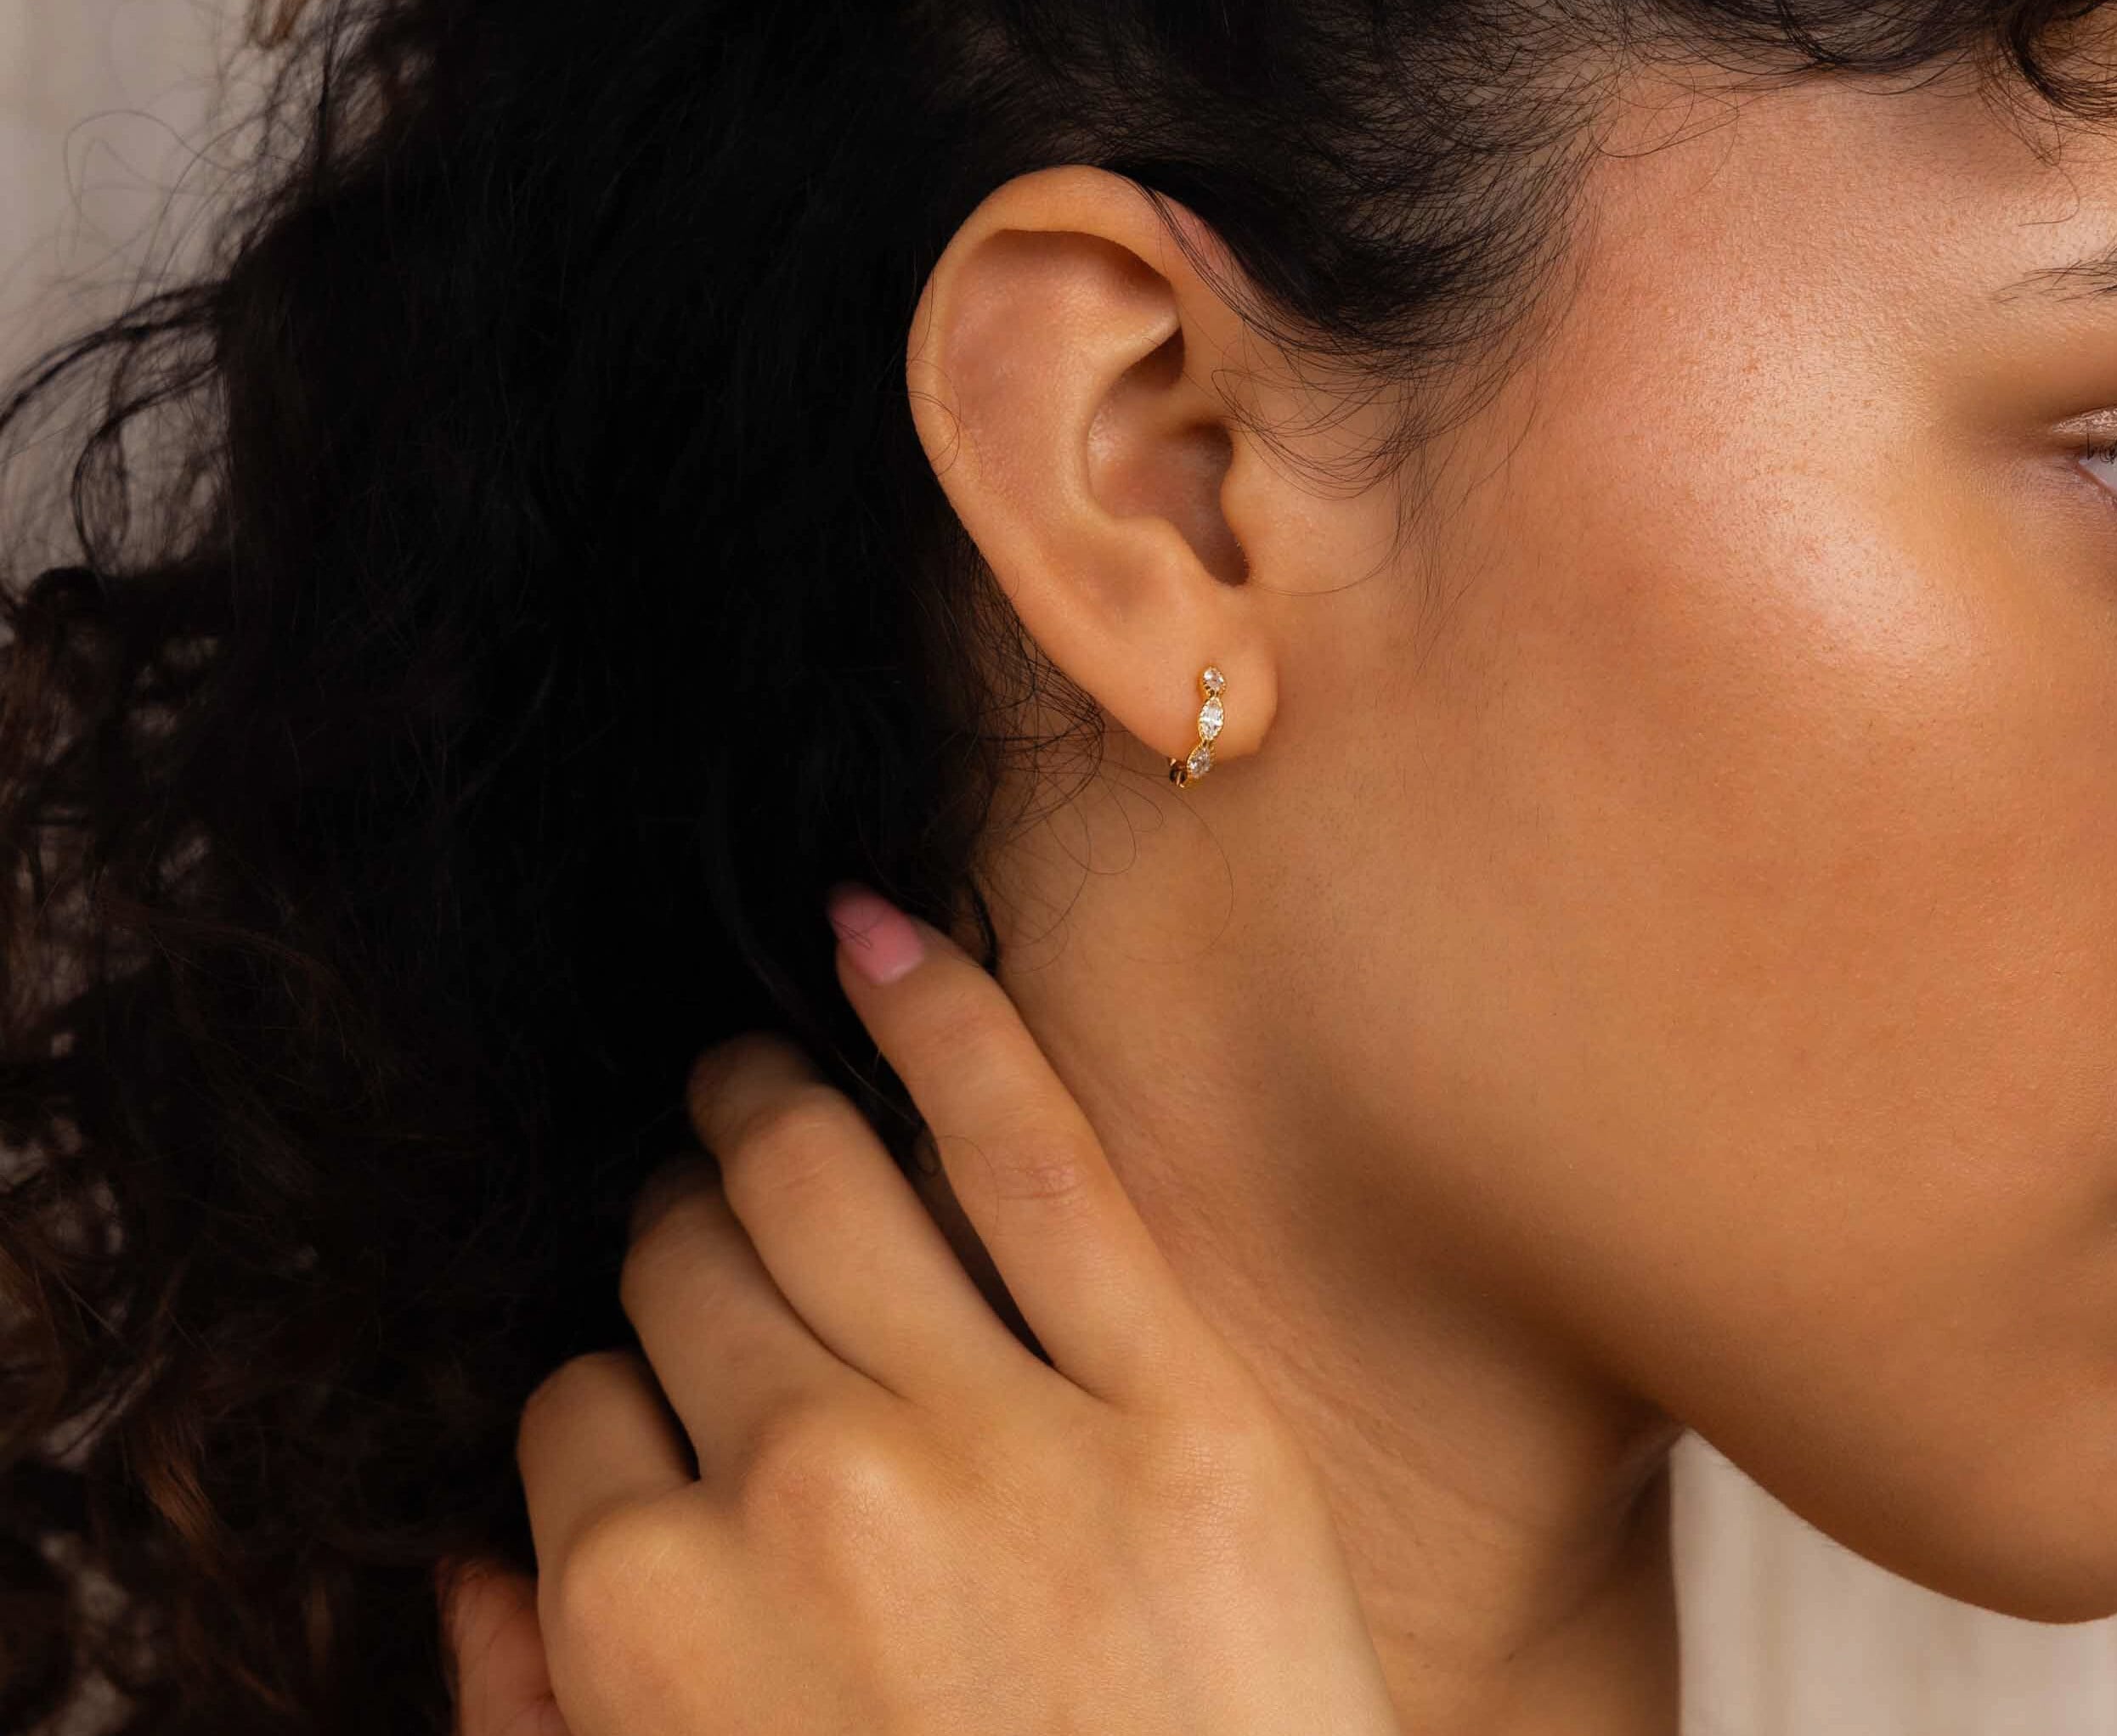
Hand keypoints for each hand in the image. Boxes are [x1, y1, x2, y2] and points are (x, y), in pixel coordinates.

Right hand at [442, 884, 1401, 1735]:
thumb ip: (542, 1724)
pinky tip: (879, 932)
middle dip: (682, 1231)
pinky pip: (1029, 1151)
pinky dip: (944, 1014)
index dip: (617, 1381)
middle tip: (709, 1202)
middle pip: (687, 1265)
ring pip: (818, 1175)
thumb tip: (471, 1566)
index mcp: (648, 1624)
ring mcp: (995, 1435)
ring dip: (765, 1101)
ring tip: (761, 1077)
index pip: (577, 1401)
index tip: (664, 1372)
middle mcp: (801, 1494)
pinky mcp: (1173, 1403)